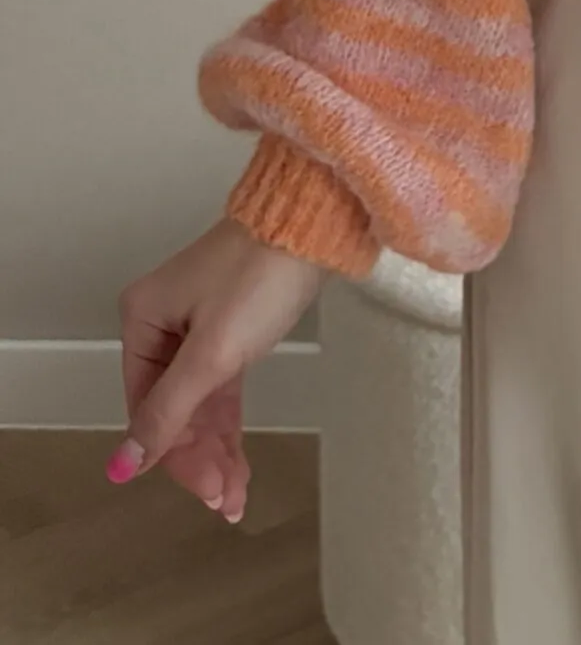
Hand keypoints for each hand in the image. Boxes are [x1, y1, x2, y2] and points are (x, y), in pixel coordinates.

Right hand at [109, 218, 327, 523]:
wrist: (317, 221)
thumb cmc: (261, 275)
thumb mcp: (212, 352)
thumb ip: (169, 411)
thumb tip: (122, 464)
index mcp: (143, 321)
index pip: (147, 407)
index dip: (173, 455)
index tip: (205, 491)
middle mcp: (163, 324)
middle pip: (173, 409)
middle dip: (198, 458)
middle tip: (225, 500)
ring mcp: (199, 325)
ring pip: (199, 403)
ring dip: (215, 449)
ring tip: (234, 497)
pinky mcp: (233, 326)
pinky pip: (221, 386)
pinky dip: (228, 423)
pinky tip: (236, 461)